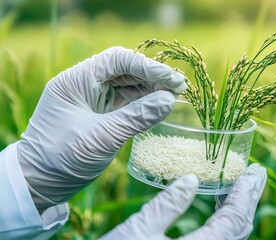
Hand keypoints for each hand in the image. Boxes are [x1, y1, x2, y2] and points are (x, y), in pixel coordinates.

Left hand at [16, 46, 185, 211]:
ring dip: (151, 89)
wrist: (41, 183)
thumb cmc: (62, 159)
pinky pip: (125, 101)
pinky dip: (143, 103)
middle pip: (124, 69)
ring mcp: (92, 98)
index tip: (170, 78)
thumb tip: (169, 100)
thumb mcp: (101, 137)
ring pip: (127, 84)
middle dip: (152, 76)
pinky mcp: (99, 113)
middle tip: (180, 86)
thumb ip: (136, 117)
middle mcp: (84, 84)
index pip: (116, 60)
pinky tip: (160, 106)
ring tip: (175, 95)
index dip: (146, 66)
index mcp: (76, 81)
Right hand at [100, 163, 266, 239]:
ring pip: (232, 236)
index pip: (235, 217)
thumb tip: (191, 179)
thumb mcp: (139, 231)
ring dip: (237, 209)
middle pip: (240, 227)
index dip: (246, 191)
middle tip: (256, 173)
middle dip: (249, 198)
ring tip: (237, 185)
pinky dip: (224, 223)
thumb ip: (168, 204)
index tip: (254, 170)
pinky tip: (218, 209)